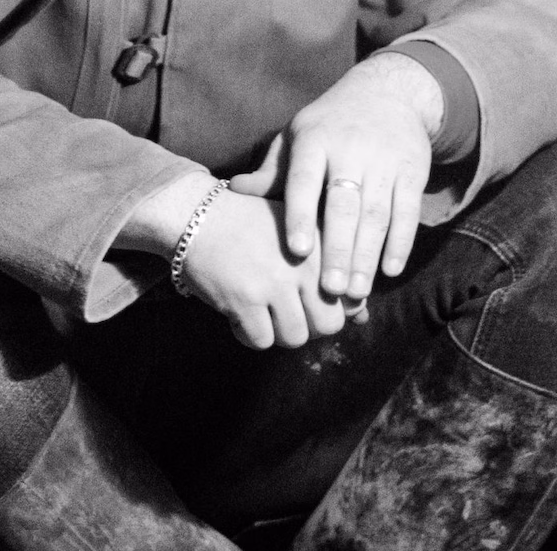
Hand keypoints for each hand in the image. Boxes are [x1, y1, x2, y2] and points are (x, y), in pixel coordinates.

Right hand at [177, 188, 346, 348]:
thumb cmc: (249, 227)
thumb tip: (360, 316)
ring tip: (261, 313)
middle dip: (308, 326)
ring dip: (277, 333)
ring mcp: (275, 281)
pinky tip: (239, 316)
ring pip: (296, 338)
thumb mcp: (296, 234)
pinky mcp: (245, 298)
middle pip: (329, 325)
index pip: (350, 298)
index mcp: (322, 245)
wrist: (196, 215)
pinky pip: (262, 341)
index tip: (306, 301)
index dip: (330, 308)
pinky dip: (249, 335)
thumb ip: (331, 270)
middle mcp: (304, 263)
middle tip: (285, 313)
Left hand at [233, 52, 438, 300]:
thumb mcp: (297, 136)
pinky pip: (407, 212)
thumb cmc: (329, 125)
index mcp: (315, 140)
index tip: (296, 250)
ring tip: (356, 292)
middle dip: (338, 249)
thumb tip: (233, 190)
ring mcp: (385, 161)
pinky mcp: (413, 171)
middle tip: (330, 289)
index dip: (300, 214)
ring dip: (367, 256)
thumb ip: (272, 170)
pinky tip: (390, 270)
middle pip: (345, 205)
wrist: (388, 93)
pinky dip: (401, 243)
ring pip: (377, 214)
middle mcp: (351, 149)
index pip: (305, 180)